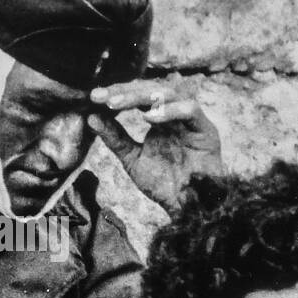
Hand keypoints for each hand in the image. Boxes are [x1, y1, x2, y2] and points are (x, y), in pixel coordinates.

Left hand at [88, 79, 222, 211]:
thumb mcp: (133, 159)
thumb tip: (90, 116)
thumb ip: (115, 138)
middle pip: (151, 90)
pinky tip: (149, 118)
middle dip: (125, 91)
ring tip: (119, 103)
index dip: (116, 93)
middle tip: (103, 97)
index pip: (137, 96)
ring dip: (142, 96)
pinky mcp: (207, 130)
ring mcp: (192, 121)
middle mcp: (176, 114)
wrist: (187, 208)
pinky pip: (190, 110)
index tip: (93, 97)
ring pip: (170, 93)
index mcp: (160, 118)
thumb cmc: (164, 185)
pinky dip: (170, 110)